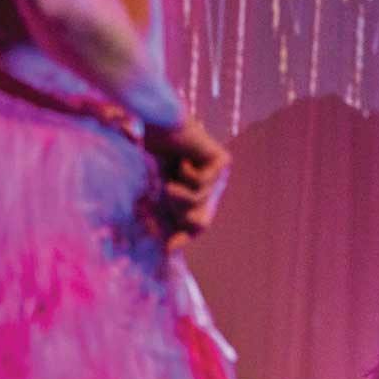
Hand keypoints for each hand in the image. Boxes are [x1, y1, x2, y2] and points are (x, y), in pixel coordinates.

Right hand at [143, 115, 230, 248]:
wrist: (159, 127)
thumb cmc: (155, 156)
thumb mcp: (159, 192)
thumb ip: (165, 217)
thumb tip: (168, 251)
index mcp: (199, 195)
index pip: (197, 225)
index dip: (184, 237)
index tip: (168, 248)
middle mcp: (213, 187)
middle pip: (200, 219)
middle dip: (179, 212)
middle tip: (167, 196)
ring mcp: (220, 174)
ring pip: (199, 201)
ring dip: (179, 194)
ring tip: (170, 180)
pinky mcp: (222, 162)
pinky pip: (202, 183)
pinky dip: (186, 175)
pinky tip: (183, 161)